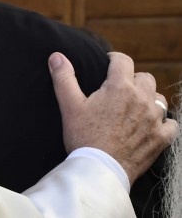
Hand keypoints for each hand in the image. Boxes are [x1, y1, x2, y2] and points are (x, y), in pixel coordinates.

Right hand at [48, 51, 177, 183]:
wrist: (100, 170)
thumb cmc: (83, 137)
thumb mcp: (69, 106)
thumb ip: (64, 78)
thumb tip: (56, 56)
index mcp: (120, 87)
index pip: (123, 61)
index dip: (114, 59)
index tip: (108, 65)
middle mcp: (142, 99)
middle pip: (145, 77)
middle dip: (133, 79)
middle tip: (118, 89)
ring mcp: (155, 119)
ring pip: (158, 98)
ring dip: (148, 99)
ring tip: (134, 107)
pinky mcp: (161, 138)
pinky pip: (171, 123)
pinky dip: (162, 122)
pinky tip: (150, 126)